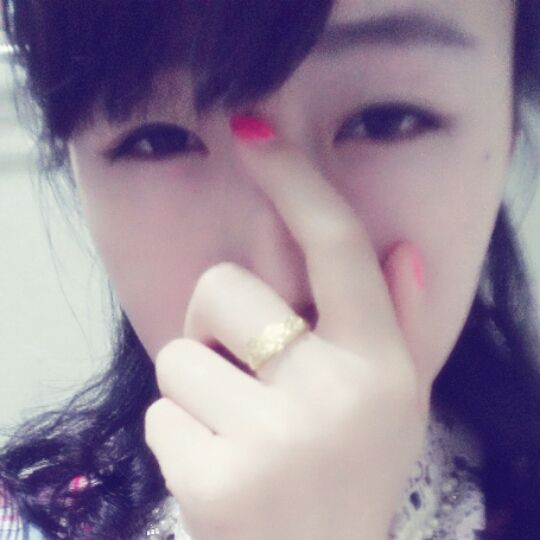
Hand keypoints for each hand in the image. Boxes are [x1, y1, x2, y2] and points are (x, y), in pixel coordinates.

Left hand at [145, 139, 430, 539]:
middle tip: (238, 369)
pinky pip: (159, 414)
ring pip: (177, 356)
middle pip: (221, 290)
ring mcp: (272, 441)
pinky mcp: (214, 483)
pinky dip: (178, 434)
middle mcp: (331, 394)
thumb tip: (404, 251)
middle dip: (211, 321)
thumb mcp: (395, 403)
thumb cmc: (353, 475)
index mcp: (378, 364)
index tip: (250, 128)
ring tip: (235, 431)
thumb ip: (403, 324)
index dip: (293, 178)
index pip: (336, 246)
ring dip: (195, 388)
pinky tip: (218, 468)